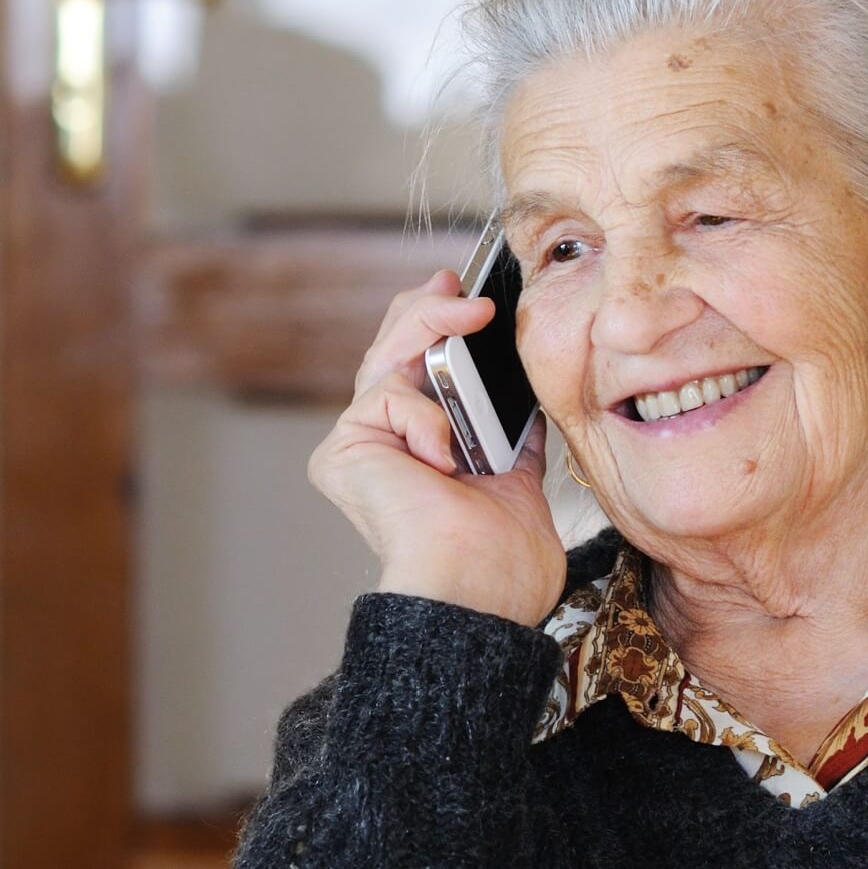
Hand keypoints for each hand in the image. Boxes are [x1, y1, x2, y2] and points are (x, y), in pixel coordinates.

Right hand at [307, 269, 565, 626]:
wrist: (480, 588)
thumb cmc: (503, 555)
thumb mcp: (518, 472)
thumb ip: (511, 430)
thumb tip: (525, 389)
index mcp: (422, 453)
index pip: (421, 372)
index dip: (439, 324)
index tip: (470, 292)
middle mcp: (382, 448)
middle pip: (392, 353)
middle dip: (425, 307)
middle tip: (459, 280)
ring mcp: (358, 448)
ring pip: (384, 359)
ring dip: (430, 324)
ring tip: (472, 309)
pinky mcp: (342, 452)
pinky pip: (386, 396)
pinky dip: (426, 417)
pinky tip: (446, 455)